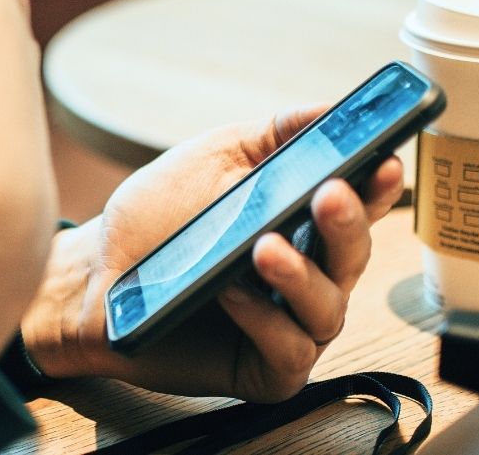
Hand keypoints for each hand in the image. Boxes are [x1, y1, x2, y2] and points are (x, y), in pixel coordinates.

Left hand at [22, 106, 403, 401]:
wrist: (95, 274)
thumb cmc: (157, 218)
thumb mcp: (214, 160)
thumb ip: (274, 135)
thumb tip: (331, 108)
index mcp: (302, 225)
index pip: (358, 207)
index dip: (377, 187)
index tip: (384, 161)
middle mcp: (305, 278)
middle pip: (352, 257)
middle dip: (347, 224)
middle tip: (331, 193)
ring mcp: (287, 326)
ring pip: (327, 309)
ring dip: (301, 276)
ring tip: (264, 247)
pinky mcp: (262, 369)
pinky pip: (287, 352)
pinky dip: (264, 320)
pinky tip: (231, 291)